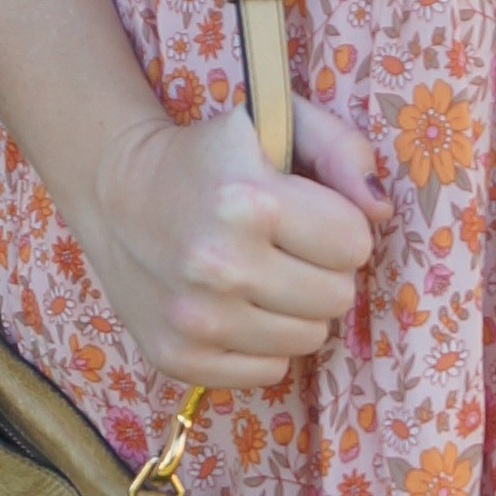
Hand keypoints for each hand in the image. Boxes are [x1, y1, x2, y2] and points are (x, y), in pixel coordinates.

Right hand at [82, 96, 389, 389]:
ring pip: (308, 339)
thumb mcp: (278, 125)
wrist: (115, 193)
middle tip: (284, 248)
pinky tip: (234, 307)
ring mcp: (196, 321)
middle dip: (322, 270)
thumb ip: (343, 150)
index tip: (306, 214)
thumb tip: (380, 211)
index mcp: (249, 202)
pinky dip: (261, 344)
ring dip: (296, 309)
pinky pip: (269, 371)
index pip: (354, 244)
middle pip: (337, 298)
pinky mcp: (178, 358)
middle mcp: (220, 267)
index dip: (338, 226)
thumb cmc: (211, 157)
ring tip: (260, 276)